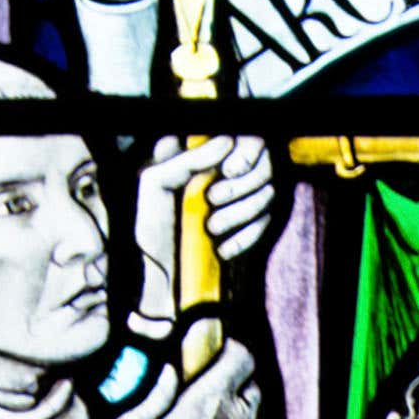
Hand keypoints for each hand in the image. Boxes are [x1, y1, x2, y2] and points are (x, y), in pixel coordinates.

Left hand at [122, 135, 284, 325]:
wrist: (161, 281)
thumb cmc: (150, 228)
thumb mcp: (156, 184)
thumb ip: (187, 158)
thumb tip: (227, 139)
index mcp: (198, 155)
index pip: (241, 136)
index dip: (247, 148)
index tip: (230, 168)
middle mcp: (224, 171)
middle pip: (263, 162)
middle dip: (240, 184)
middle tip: (211, 200)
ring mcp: (241, 200)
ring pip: (268, 192)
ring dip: (241, 212)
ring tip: (211, 229)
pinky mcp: (250, 228)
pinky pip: (266, 224)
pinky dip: (246, 237)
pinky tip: (222, 250)